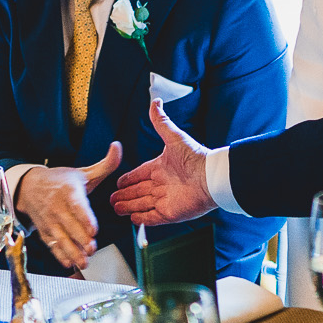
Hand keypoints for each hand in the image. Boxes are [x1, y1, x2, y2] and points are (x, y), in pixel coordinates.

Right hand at [14, 143, 123, 267]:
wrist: (29, 187)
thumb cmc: (60, 181)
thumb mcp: (83, 172)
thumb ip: (105, 164)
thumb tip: (118, 146)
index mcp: (69, 192)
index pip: (77, 206)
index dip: (85, 219)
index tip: (93, 230)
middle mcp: (57, 208)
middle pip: (70, 226)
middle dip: (81, 240)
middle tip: (92, 249)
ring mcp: (50, 221)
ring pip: (60, 239)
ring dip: (72, 252)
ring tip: (84, 262)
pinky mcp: (45, 231)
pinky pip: (51, 245)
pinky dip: (59, 255)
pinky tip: (68, 263)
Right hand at [110, 102, 215, 225]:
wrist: (211, 178)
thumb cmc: (196, 157)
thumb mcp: (174, 137)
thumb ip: (161, 122)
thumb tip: (155, 102)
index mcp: (161, 168)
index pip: (139, 174)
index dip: (128, 179)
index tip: (118, 183)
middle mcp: (162, 184)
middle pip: (138, 191)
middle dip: (125, 195)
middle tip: (111, 199)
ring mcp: (165, 200)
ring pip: (142, 204)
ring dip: (129, 207)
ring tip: (116, 209)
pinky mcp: (170, 214)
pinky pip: (152, 218)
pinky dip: (142, 220)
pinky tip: (132, 219)